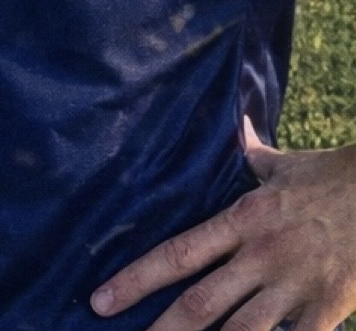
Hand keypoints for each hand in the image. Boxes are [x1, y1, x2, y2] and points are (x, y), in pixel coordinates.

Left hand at [91, 121, 355, 330]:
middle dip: (161, 329)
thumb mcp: (283, 164)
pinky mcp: (325, 311)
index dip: (136, 279)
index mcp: (242, 220)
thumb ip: (252, 153)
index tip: (102, 300)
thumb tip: (236, 124)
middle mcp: (260, 256)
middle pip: (200, 303)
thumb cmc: (330, 179)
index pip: (177, 253)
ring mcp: (292, 288)